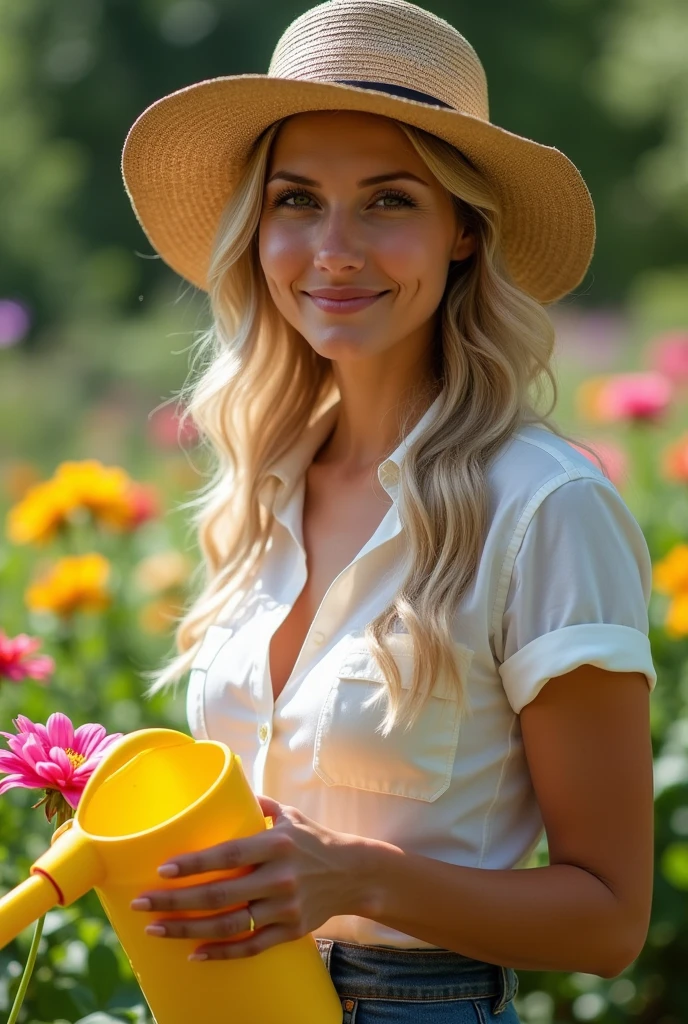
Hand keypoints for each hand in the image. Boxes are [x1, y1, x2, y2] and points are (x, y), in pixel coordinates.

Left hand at [129, 794, 366, 959]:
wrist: (355, 873)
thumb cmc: (314, 839)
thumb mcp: (289, 815)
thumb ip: (256, 804)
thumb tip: (221, 786)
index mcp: (276, 844)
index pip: (229, 855)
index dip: (195, 864)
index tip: (162, 869)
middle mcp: (280, 877)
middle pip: (221, 895)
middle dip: (176, 901)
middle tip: (141, 902)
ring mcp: (285, 907)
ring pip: (230, 925)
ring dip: (188, 929)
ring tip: (155, 928)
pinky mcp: (291, 931)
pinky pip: (251, 947)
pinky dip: (221, 953)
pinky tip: (193, 953)